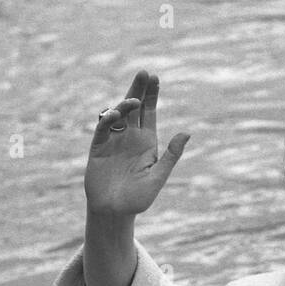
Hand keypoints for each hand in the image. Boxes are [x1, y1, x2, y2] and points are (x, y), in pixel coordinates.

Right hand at [85, 70, 189, 217]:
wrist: (114, 212)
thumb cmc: (138, 198)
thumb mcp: (158, 176)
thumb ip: (171, 155)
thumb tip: (186, 133)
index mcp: (146, 143)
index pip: (149, 113)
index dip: (151, 95)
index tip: (155, 77)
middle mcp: (130, 138)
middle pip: (134, 108)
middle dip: (139, 89)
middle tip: (145, 72)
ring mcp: (113, 141)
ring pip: (118, 115)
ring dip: (125, 104)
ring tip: (134, 100)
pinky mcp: (98, 148)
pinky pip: (103, 129)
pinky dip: (108, 120)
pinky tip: (115, 115)